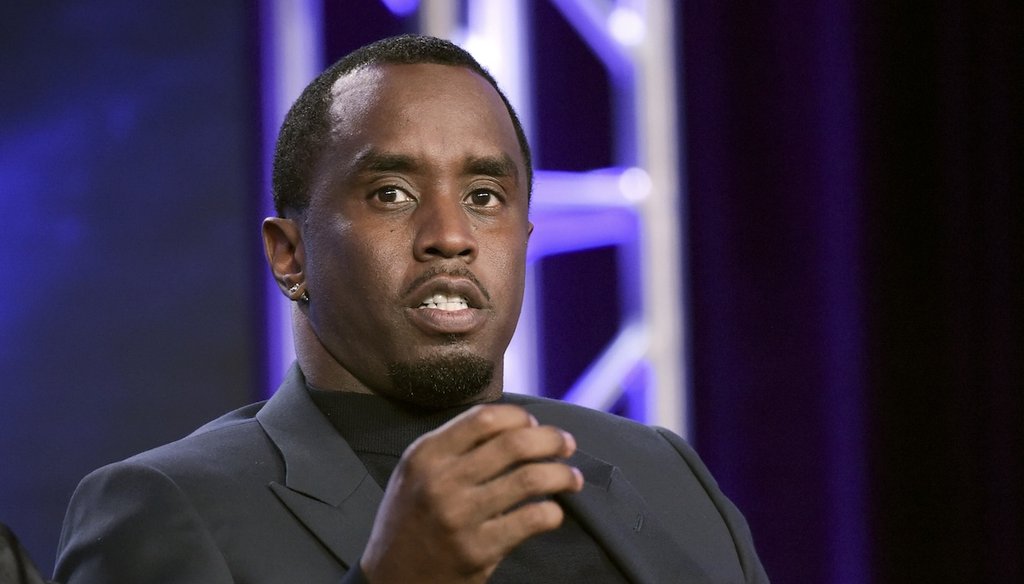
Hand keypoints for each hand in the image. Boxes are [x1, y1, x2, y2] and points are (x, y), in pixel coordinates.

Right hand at [359, 404, 583, 582]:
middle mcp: (441, 481)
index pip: (484, 418)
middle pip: (514, 444)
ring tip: (572, 478)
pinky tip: (554, 513)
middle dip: (552, 440)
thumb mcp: (416, 472)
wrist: (391, 578)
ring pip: (530, 479)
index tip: (535, 424)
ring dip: (562, 475)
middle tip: (567, 445)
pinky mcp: (478, 550)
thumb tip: (517, 426)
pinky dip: (553, 513)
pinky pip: (531, 520)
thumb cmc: (410, 519)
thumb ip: (455, 446)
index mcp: (426, 454)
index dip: (520, 417)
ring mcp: (460, 516)